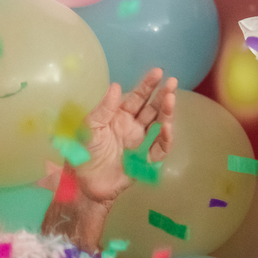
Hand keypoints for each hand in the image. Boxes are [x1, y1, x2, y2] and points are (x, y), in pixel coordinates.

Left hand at [76, 67, 175, 204]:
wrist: (84, 185)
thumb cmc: (83, 154)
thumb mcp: (89, 128)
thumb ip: (104, 109)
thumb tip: (115, 85)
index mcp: (119, 117)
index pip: (137, 98)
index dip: (148, 85)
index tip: (158, 72)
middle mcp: (133, 126)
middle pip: (153, 108)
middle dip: (164, 95)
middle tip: (173, 82)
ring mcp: (141, 142)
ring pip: (160, 124)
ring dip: (167, 112)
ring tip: (171, 100)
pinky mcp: (146, 159)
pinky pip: (160, 148)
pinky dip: (165, 138)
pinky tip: (166, 128)